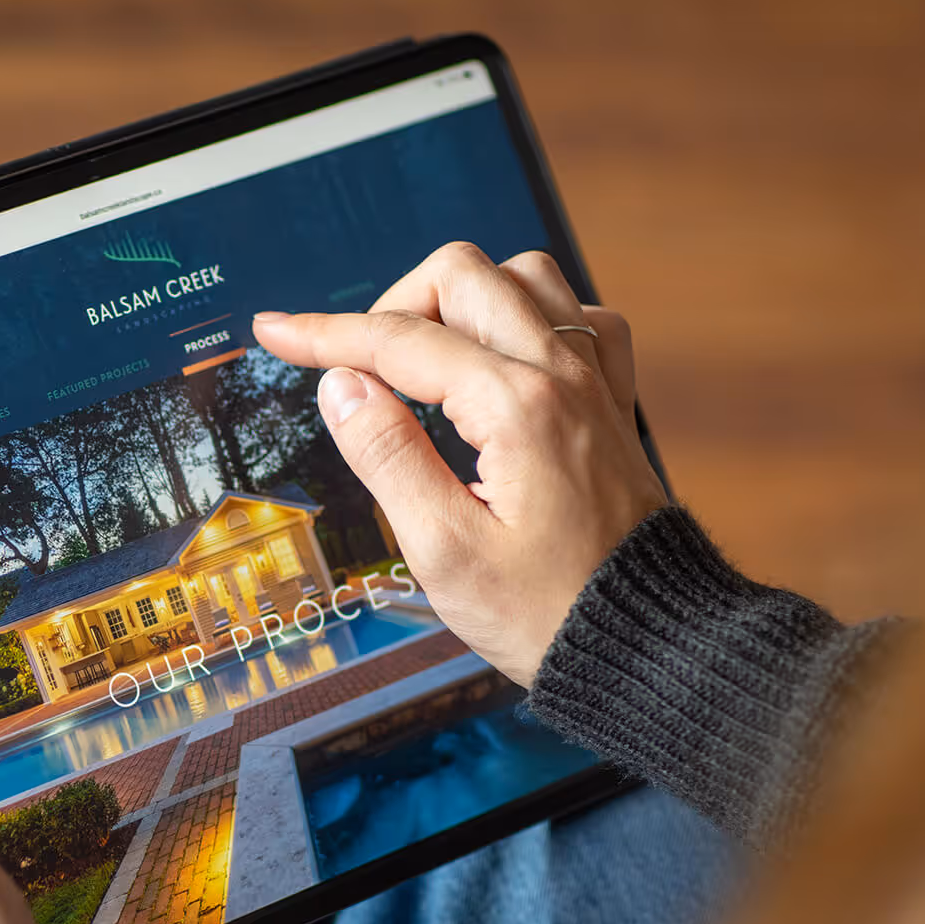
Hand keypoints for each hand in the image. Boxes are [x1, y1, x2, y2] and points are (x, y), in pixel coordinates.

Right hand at [253, 243, 666, 685]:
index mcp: (516, 408)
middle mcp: (562, 376)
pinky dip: (527, 320)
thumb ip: (388, 456)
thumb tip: (342, 388)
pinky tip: (499, 364)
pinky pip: (578, 317)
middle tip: (359, 369)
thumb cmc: (549, 613)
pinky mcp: (611, 405)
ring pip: (524, 279)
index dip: (325, 334)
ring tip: (424, 360)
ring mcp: (595, 384)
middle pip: (462, 277)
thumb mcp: (445, 551)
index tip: (276, 332)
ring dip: (462, 300)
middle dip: (393, 307)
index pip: (400, 341)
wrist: (648, 646)